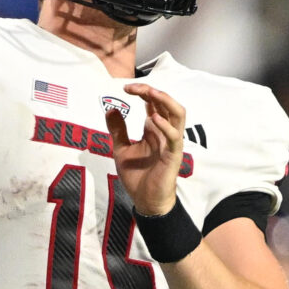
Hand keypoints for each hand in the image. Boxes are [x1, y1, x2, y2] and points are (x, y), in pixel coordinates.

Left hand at [107, 81, 186, 217]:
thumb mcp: (121, 148)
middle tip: (134, 87)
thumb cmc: (137, 176)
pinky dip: (166, 126)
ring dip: (166, 101)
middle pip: (166, 103)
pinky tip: (154, 119)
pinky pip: (174, 137)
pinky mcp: (174, 155)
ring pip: (178, 115)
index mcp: (153, 128)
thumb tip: (110, 108)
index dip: (142, 91)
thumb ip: (117, 130)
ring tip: (151, 93)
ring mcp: (171, 142)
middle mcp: (165, 131)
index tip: (125, 89)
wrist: (145, 200)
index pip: (153, 103)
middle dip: (152, 91)